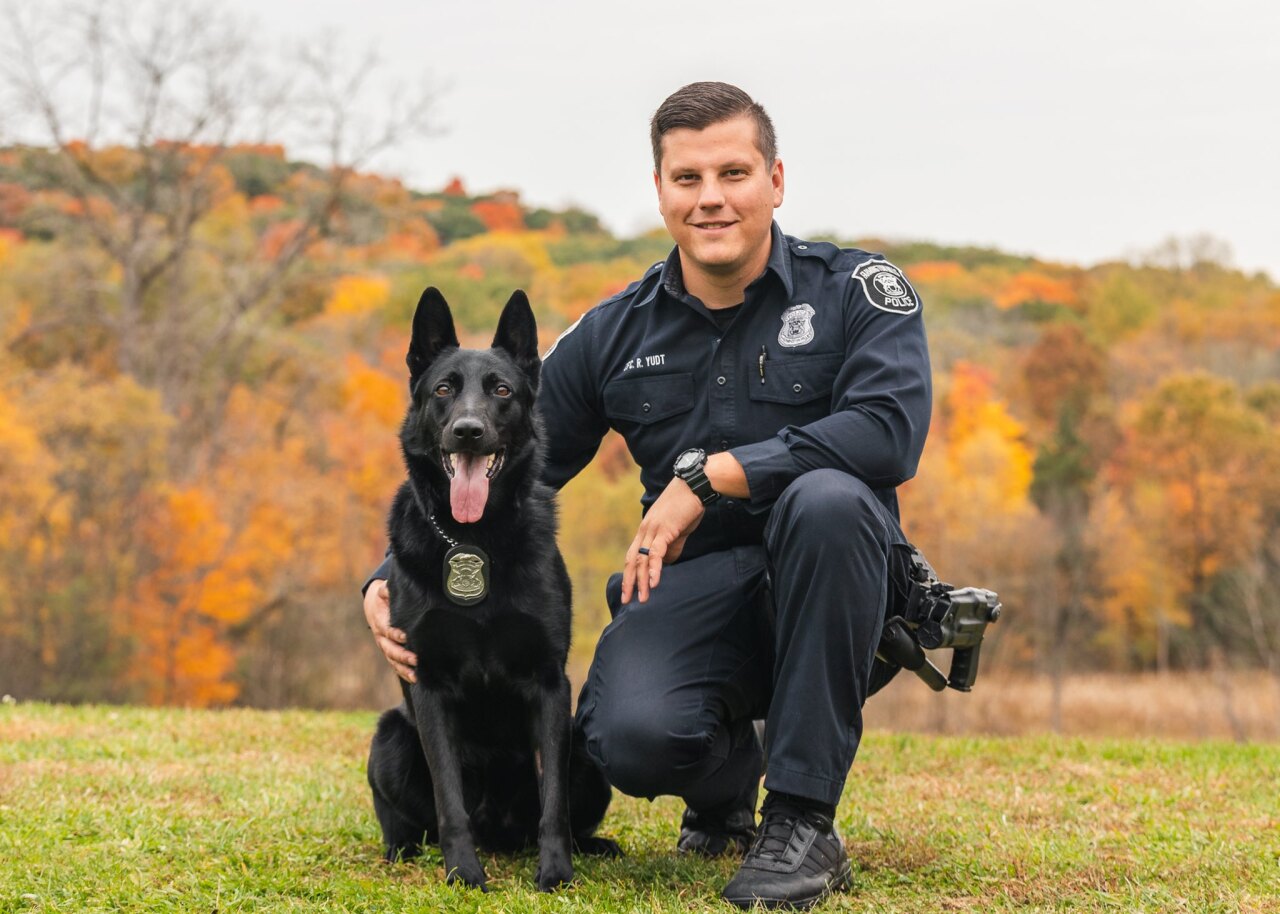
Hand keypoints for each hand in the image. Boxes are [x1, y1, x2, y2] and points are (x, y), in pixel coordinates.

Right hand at [364, 580, 416, 682]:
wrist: (373, 607)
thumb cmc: (383, 598)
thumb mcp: (384, 591)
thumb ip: (387, 589)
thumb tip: (391, 586)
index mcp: (380, 622)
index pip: (387, 630)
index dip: (395, 634)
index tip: (406, 636)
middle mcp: (381, 637)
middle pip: (390, 649)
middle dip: (403, 655)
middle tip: (416, 659)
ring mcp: (385, 647)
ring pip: (393, 660)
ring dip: (404, 668)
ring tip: (416, 675)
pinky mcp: (390, 653)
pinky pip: (395, 665)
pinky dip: (404, 673)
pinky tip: (415, 679)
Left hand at [621, 478, 704, 603]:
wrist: (694, 486)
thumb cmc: (687, 506)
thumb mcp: (677, 531)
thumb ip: (671, 547)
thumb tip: (666, 564)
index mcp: (646, 530)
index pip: (633, 555)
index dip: (630, 573)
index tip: (628, 590)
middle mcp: (645, 530)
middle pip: (632, 560)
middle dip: (629, 582)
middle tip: (626, 601)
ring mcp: (652, 530)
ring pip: (642, 559)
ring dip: (641, 581)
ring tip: (642, 598)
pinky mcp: (664, 530)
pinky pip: (655, 553)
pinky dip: (654, 569)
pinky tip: (654, 582)